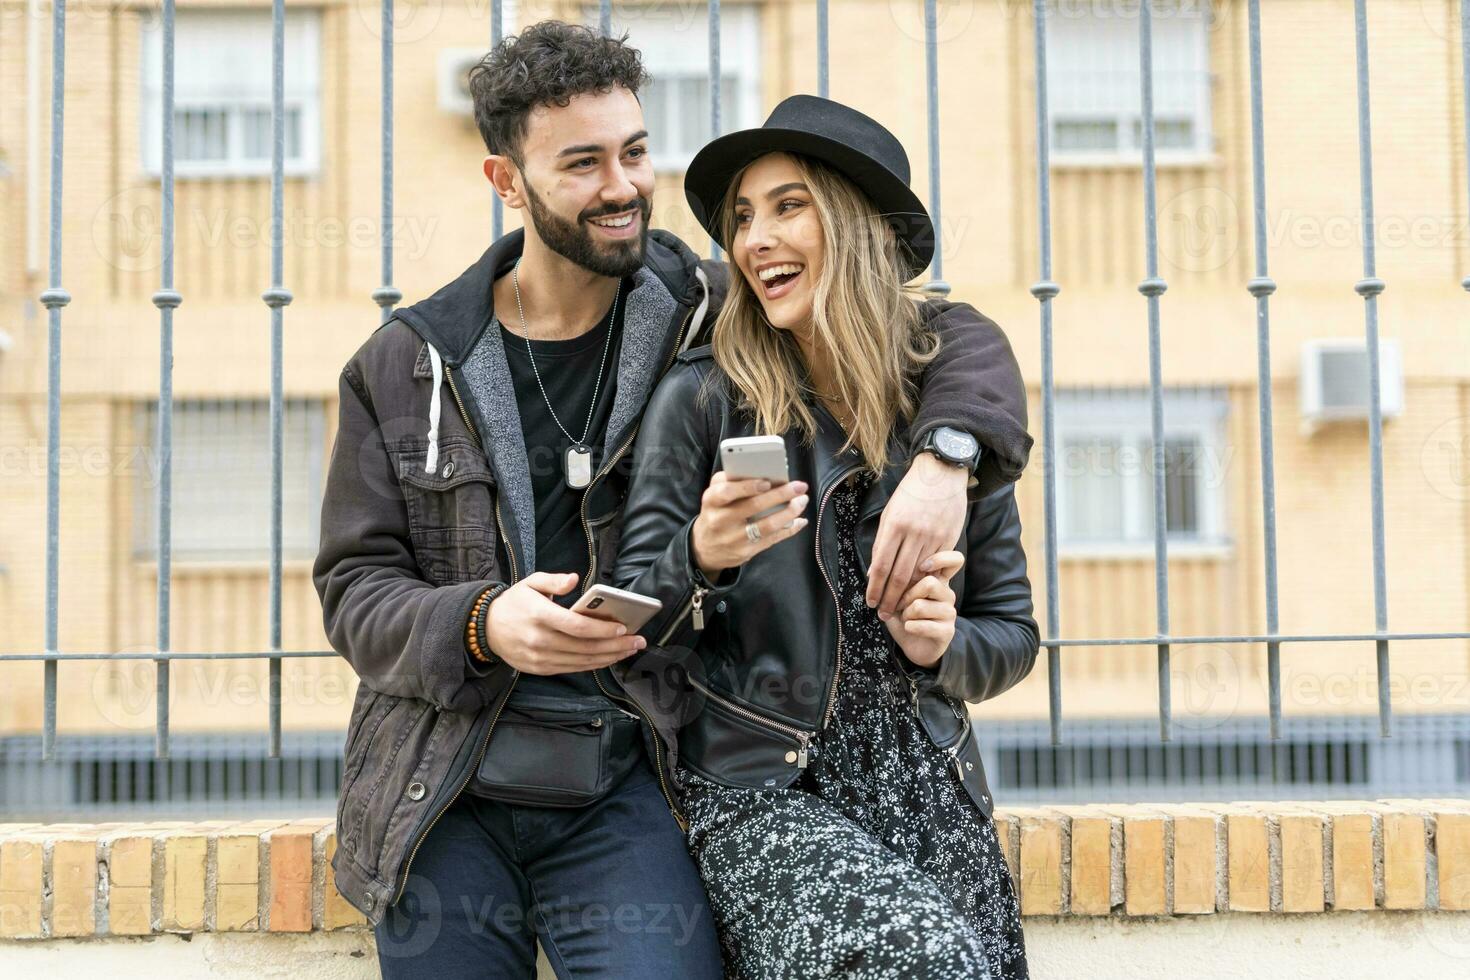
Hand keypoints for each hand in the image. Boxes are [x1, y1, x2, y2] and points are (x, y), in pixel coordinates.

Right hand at [483, 572, 645, 675]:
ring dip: (610, 657)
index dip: (601, 629)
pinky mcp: (540, 669)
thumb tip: (575, 579)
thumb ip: (554, 580)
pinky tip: (609, 658)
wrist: (485, 629)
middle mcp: (540, 640)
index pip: (576, 626)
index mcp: (539, 615)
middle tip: (638, 641)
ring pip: (582, 661)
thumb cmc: (514, 603)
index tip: (622, 627)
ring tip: (629, 650)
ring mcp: (540, 658)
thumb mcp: (530, 583)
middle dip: (616, 645)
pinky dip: (593, 664)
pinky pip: (572, 669)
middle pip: (585, 647)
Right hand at [691, 471, 809, 578]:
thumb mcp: (714, 494)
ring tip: (802, 501)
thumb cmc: (716, 512)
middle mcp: (721, 521)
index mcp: (712, 501)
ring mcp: (734, 539)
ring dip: (789, 512)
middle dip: (780, 495)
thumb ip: (731, 481)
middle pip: (753, 507)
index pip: (727, 492)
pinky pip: (772, 539)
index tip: (767, 481)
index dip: (748, 487)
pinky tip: (800, 520)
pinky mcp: (746, 552)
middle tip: (799, 486)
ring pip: (767, 525)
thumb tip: (763, 472)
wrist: (705, 547)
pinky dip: (789, 529)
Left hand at [866, 451, 968, 617]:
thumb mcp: (890, 513)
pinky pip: (936, 567)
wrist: (941, 474)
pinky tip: (919, 593)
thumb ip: (882, 541)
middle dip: (890, 598)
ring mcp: (933, 537)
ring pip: (919, 574)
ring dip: (907, 595)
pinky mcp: (949, 539)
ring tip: (898, 608)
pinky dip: (926, 582)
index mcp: (895, 525)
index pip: (881, 565)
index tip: (870, 602)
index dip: (875, 587)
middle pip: (900, 575)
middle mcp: (914, 533)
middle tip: (883, 614)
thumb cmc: (910, 493)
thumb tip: (875, 569)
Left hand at [884, 550, 963, 668]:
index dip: (941, 559)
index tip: (922, 567)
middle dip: (906, 596)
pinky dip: (910, 627)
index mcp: (939, 580)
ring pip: (921, 606)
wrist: (913, 646)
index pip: (955, 560)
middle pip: (930, 583)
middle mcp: (948, 594)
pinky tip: (909, 628)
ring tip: (906, 619)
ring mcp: (950, 613)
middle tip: (900, 605)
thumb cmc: (905, 616)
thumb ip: (895, 579)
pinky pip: (924, 625)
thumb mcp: (898, 595)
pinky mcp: (947, 631)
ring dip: (906, 615)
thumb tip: (875, 569)